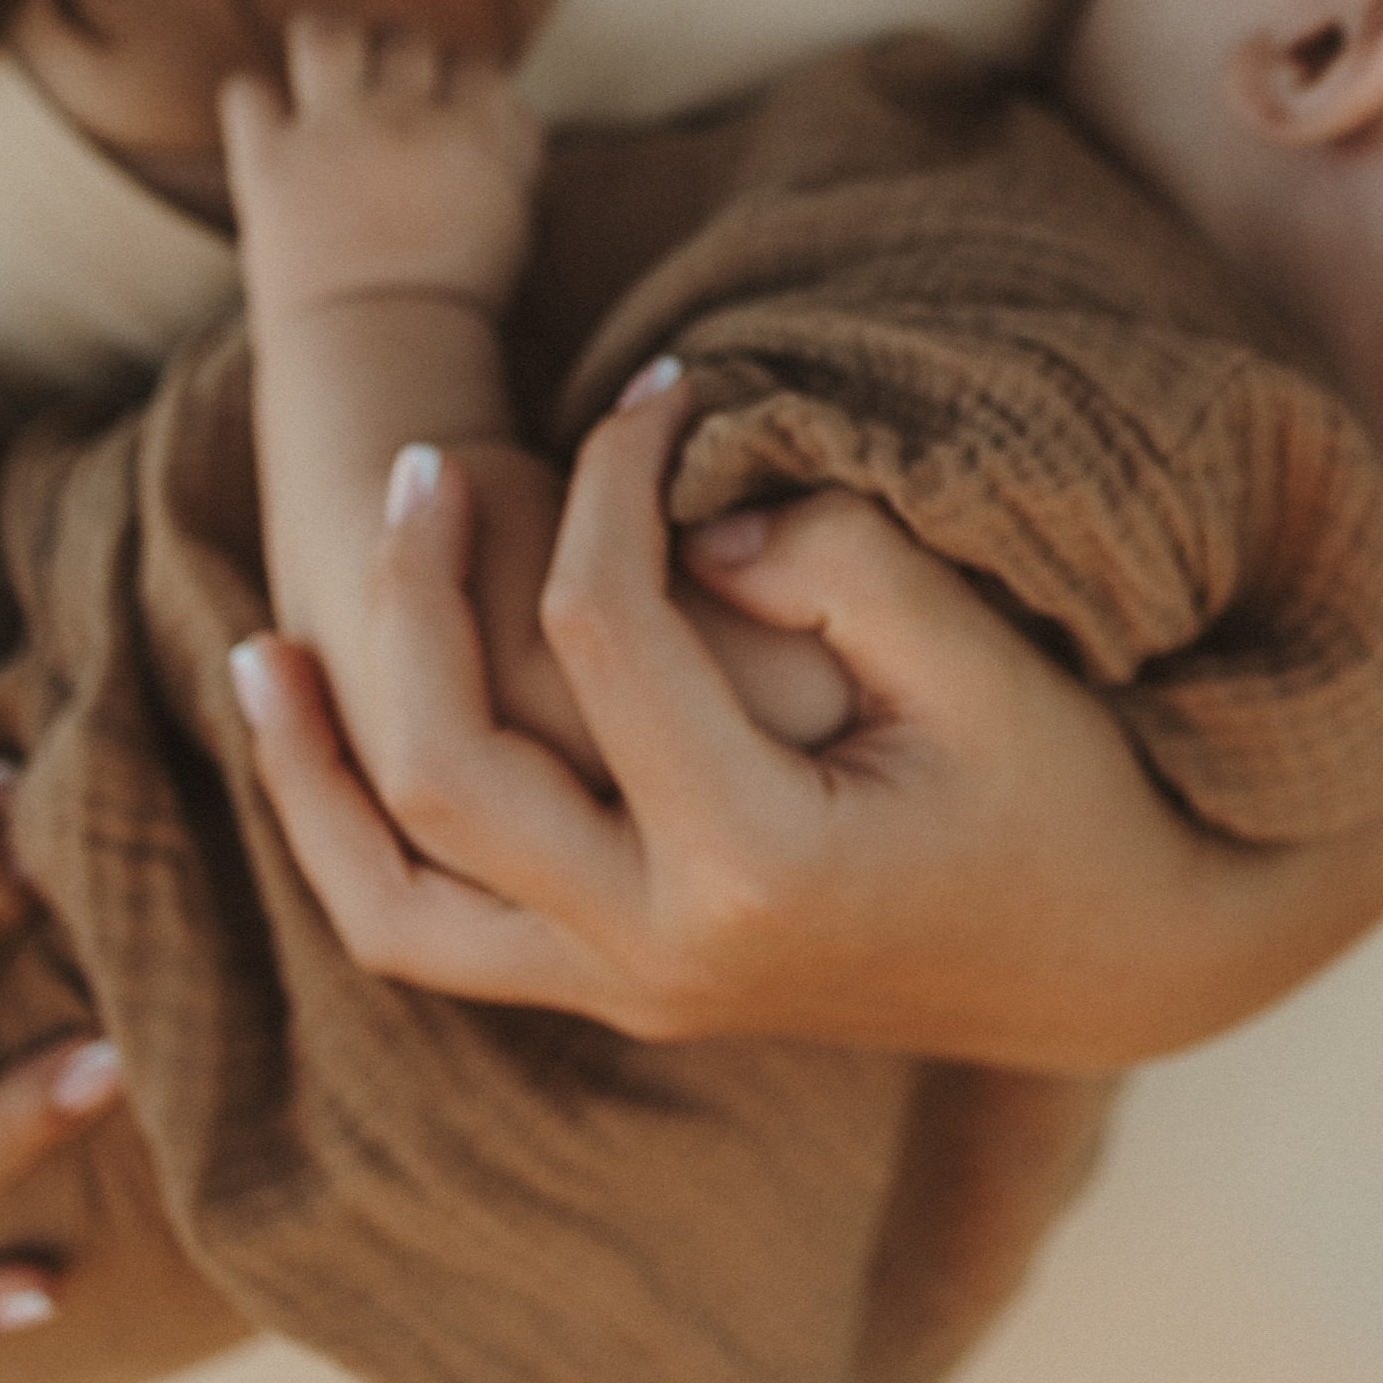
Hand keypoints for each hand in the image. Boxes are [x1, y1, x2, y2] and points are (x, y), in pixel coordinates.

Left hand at [235, 375, 1382, 1069]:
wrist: (1115, 955)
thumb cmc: (1066, 788)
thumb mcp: (982, 656)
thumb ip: (836, 563)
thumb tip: (688, 521)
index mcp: (756, 866)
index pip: (605, 640)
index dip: (609, 483)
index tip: (653, 389)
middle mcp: (662, 955)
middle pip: (447, 773)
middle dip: (414, 598)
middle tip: (429, 464)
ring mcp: (627, 993)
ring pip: (395, 900)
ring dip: (318, 768)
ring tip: (267, 640)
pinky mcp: (617, 989)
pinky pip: (430, 938)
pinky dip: (352, 843)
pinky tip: (322, 740)